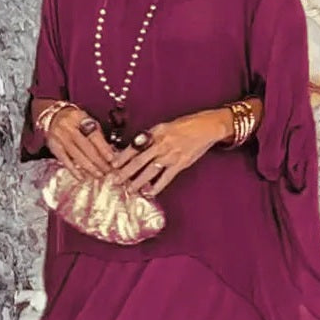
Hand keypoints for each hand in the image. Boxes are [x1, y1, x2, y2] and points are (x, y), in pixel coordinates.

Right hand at [45, 106, 114, 178]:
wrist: (53, 116)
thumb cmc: (74, 121)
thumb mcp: (87, 120)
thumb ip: (98, 135)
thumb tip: (110, 151)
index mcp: (80, 118)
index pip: (94, 135)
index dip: (103, 148)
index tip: (111, 159)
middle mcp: (69, 127)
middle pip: (86, 147)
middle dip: (98, 161)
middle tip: (107, 170)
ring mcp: (60, 137)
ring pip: (77, 155)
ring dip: (89, 167)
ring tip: (98, 174)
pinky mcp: (54, 147)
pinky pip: (65, 161)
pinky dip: (74, 170)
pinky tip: (81, 177)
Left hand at [111, 109, 229, 195]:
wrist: (206, 127)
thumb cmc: (185, 126)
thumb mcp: (165, 126)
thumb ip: (151, 137)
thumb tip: (136, 147)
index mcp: (156, 133)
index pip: (135, 146)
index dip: (123, 156)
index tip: (113, 164)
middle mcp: (161, 144)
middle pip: (139, 161)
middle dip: (125, 172)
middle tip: (115, 181)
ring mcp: (171, 155)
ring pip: (150, 171)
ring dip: (138, 182)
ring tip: (129, 190)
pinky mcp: (180, 164)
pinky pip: (166, 178)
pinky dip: (157, 186)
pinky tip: (149, 193)